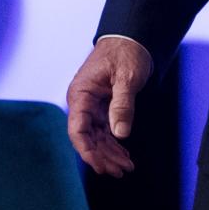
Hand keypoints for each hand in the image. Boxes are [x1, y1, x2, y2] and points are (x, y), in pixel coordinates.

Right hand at [67, 37, 152, 176]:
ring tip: (126, 167)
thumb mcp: (127, 77)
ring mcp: (91, 106)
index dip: (87, 151)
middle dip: (103, 157)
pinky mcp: (101, 107)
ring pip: (96, 137)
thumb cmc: (125, 52)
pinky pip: (104, 130)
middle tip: (121, 171)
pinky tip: (123, 155)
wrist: (130, 38)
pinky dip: (114, 143)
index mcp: (81, 94)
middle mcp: (82, 102)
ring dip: (110, 153)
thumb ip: (122, 104)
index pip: (77, 130)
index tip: (101, 166)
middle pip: (88, 138)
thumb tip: (120, 134)